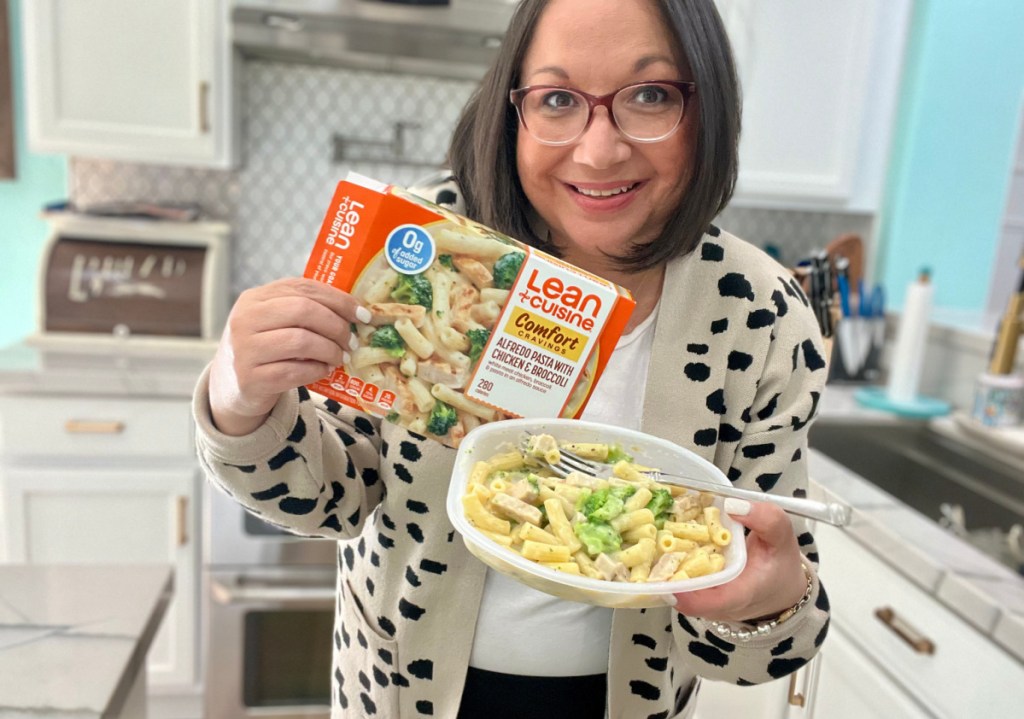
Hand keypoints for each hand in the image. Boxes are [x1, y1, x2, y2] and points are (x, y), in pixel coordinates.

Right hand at [208, 278, 368, 435]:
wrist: (234, 384)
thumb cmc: (267, 346)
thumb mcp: (277, 320)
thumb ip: (306, 309)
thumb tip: (356, 312)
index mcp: (255, 297)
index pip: (304, 288)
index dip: (339, 300)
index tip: (362, 315)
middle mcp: (245, 319)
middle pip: (303, 311)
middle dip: (336, 326)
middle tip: (352, 341)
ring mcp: (245, 349)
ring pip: (301, 341)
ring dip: (330, 350)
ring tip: (340, 357)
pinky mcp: (250, 379)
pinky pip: (294, 372)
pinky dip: (316, 370)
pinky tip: (324, 370)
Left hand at [665, 499, 807, 622]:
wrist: (783, 588)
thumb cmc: (780, 563)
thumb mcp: (781, 536)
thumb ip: (765, 518)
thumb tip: (734, 504)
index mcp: (740, 595)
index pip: (705, 603)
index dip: (681, 589)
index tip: (665, 566)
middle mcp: (720, 607)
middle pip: (684, 598)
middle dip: (664, 574)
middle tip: (650, 544)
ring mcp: (709, 606)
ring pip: (680, 594)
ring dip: (665, 570)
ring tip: (653, 541)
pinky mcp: (702, 600)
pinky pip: (684, 588)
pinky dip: (673, 570)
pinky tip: (665, 546)